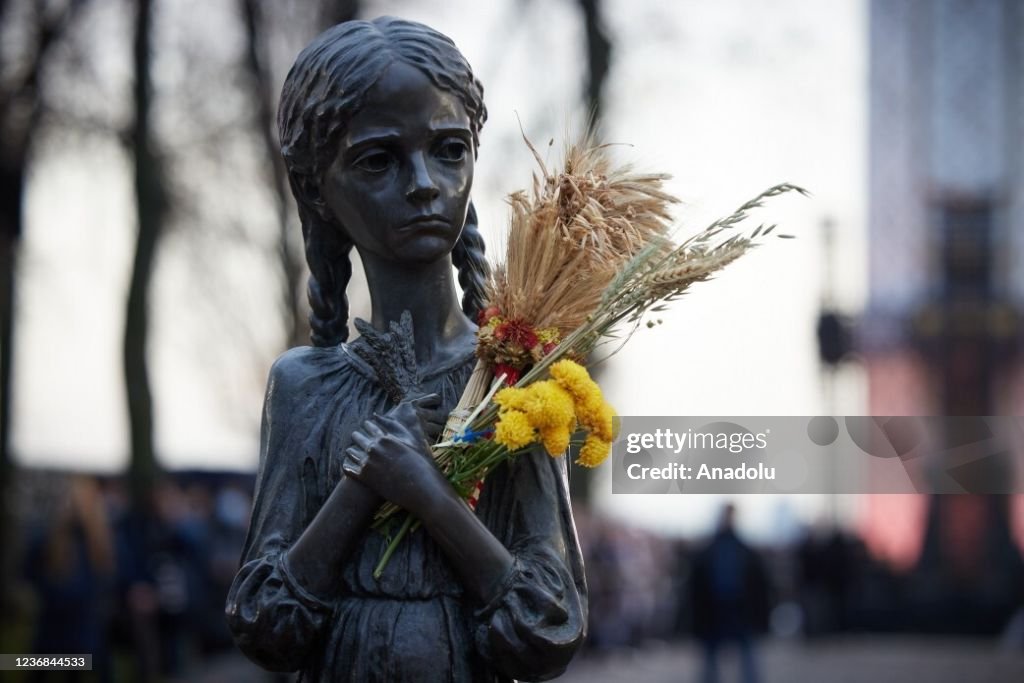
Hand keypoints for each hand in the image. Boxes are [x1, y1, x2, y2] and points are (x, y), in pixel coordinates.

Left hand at [342, 395, 451, 513]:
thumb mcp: (412, 441)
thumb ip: (396, 427)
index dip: (367, 427)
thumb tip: (383, 416)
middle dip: (358, 437)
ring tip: (355, 453)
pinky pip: (347, 468)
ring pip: (350, 451)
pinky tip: (351, 466)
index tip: (368, 429)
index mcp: (385, 438)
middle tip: (359, 439)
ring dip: (352, 451)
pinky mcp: (364, 478)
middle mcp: (373, 448)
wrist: (420, 489)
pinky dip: (348, 465)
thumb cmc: (420, 463)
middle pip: (357, 437)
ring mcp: (367, 463)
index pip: (368, 426)